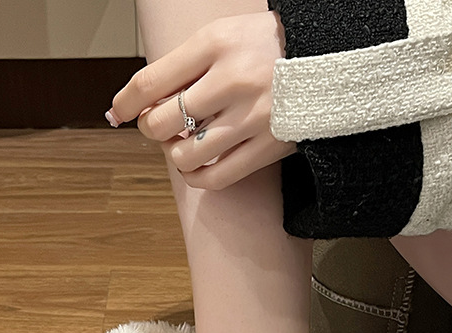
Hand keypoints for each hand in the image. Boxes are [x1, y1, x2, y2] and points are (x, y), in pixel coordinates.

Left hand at [107, 12, 295, 190]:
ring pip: (184, 155)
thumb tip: (141, 102)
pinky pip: (214, 177)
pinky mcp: (269, 147)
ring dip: (175, 153)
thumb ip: (186, 65)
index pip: (150, 82)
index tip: (118, 111)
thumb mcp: (226, 35)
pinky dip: (196, 176)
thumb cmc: (270, 47)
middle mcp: (232, 80)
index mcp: (217, 44)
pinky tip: (196, 166)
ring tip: (185, 141)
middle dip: (152, 128)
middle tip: (161, 124)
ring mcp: (252, 117)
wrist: (333, 58)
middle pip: (161, 123)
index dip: (126, 102)